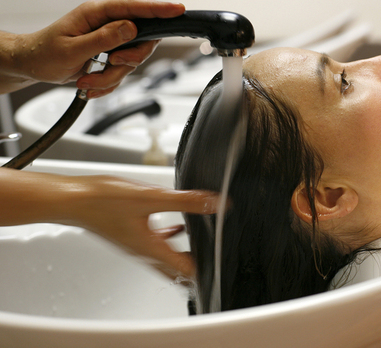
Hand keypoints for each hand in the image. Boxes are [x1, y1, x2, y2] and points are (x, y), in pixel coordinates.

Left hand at [5, 0, 184, 96]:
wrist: (33, 66)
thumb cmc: (44, 53)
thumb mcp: (74, 48)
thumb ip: (104, 39)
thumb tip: (131, 28)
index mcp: (96, 14)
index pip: (133, 7)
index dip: (158, 8)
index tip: (177, 9)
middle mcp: (106, 24)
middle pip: (140, 39)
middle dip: (128, 60)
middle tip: (111, 65)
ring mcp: (109, 40)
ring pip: (131, 61)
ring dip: (112, 77)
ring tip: (88, 80)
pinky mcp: (110, 55)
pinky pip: (122, 73)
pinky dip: (108, 83)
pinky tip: (91, 84)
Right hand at [65, 174, 219, 278]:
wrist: (72, 199)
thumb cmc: (102, 201)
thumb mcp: (151, 198)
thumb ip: (185, 201)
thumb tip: (215, 203)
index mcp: (151, 249)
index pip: (186, 271)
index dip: (206, 269)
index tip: (220, 261)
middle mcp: (144, 252)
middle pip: (176, 270)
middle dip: (196, 266)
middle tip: (213, 258)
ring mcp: (136, 245)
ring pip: (166, 257)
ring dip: (184, 253)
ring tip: (202, 244)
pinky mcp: (130, 234)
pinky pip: (155, 243)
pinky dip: (171, 237)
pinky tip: (176, 224)